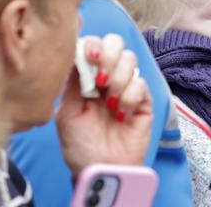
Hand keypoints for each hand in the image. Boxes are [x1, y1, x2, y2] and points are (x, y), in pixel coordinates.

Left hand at [57, 34, 153, 177]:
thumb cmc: (80, 145)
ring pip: (130, 59)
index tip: (89, 56)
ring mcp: (126, 87)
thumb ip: (72, 82)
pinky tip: (121, 116)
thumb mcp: (66, 112)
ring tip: (109, 104)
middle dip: (108, 56)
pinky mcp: (144, 100)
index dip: (93, 44)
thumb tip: (75, 52)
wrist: (101, 169)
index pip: (93, 45)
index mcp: (86, 77)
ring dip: (117, 80)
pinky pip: (141, 84)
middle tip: (100, 78)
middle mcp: (107, 77)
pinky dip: (129, 98)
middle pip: (116, 42)